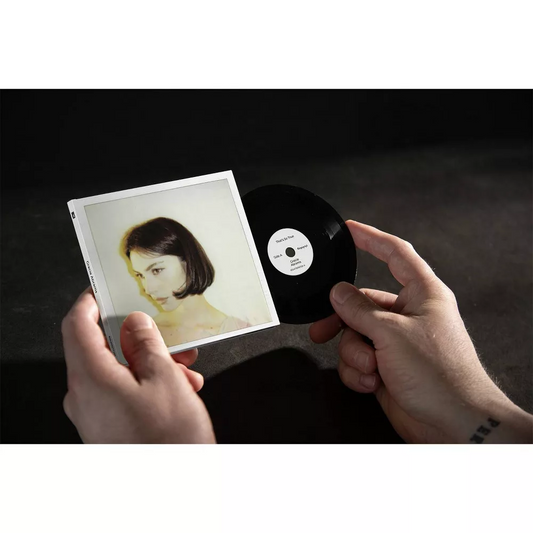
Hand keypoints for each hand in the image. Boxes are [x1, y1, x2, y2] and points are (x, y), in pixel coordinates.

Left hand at [61, 288, 215, 442]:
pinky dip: (148, 383)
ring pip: (119, 372)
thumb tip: (135, 323)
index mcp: (91, 379)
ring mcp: (94, 415)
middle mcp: (85, 397)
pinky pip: (122, 392)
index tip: (102, 289)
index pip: (76, 325)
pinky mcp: (107, 427)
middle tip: (167, 336)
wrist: (171, 497)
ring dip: (151, 364)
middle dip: (140, 340)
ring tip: (185, 369)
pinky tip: (179, 389)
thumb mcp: (165, 380)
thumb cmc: (167, 444)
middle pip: (103, 350)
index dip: (89, 302)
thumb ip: (148, 344)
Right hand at [310, 220, 532, 442]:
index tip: (350, 229)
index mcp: (422, 294)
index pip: (395, 254)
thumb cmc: (441, 375)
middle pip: (362, 303)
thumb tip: (338, 293)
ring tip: (369, 366)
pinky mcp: (386, 366)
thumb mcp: (392, 333)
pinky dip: (358, 371)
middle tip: (324, 328)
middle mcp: (408, 315)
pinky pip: (357, 359)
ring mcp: (395, 342)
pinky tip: (372, 381)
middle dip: (343, 320)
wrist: (453, 423)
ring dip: (354, 353)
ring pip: (355, 334)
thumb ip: (359, 310)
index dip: (371, 238)